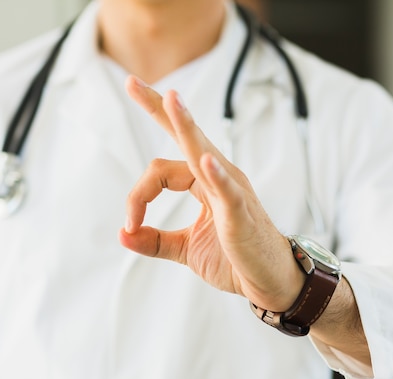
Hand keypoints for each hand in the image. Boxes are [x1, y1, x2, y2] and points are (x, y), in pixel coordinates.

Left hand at [118, 76, 304, 311]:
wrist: (271, 282)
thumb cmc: (235, 259)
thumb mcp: (186, 249)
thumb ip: (154, 240)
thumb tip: (122, 235)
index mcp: (202, 181)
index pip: (160, 169)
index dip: (137, 195)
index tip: (130, 224)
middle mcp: (217, 176)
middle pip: (185, 136)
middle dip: (159, 108)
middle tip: (131, 82)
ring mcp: (231, 191)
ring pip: (203, 153)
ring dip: (186, 127)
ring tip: (171, 99)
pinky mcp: (241, 214)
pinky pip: (228, 191)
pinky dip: (216, 175)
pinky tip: (205, 159)